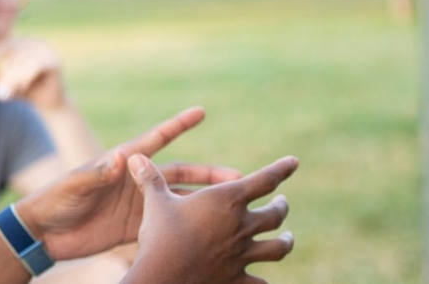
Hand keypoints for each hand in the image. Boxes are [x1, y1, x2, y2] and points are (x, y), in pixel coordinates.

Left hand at [0, 37, 65, 108]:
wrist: (48, 103)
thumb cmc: (23, 90)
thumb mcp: (3, 82)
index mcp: (20, 42)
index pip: (1, 45)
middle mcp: (33, 41)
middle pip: (11, 51)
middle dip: (1, 70)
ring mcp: (45, 49)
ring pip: (22, 60)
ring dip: (12, 77)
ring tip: (7, 91)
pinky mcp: (53, 61)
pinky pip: (35, 66)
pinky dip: (25, 78)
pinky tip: (21, 88)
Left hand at [13, 107, 242, 259]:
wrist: (44, 232)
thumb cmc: (54, 200)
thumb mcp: (74, 185)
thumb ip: (96, 173)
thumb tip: (119, 159)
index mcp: (121, 163)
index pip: (155, 140)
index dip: (177, 126)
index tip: (201, 112)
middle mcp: (135, 181)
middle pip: (179, 173)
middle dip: (208, 174)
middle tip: (238, 178)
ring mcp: (138, 205)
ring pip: (179, 200)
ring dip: (204, 201)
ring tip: (233, 205)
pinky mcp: (135, 227)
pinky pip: (167, 224)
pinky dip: (187, 225)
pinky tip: (209, 231)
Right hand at [126, 154, 296, 283]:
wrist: (164, 277)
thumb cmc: (160, 235)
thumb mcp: (155, 203)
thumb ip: (150, 179)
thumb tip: (134, 156)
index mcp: (227, 200)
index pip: (265, 179)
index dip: (282, 169)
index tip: (293, 162)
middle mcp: (242, 226)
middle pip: (276, 214)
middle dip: (281, 207)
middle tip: (282, 203)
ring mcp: (243, 255)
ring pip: (278, 247)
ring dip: (285, 241)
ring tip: (286, 238)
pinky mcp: (238, 279)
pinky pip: (260, 281)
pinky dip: (263, 280)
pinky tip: (263, 280)